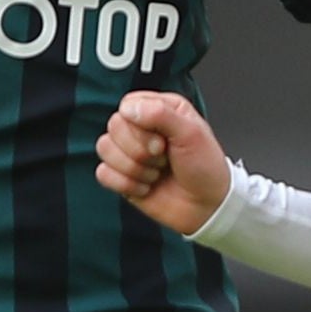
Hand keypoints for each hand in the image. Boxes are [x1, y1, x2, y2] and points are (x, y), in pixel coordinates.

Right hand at [94, 91, 232, 234]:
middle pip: (114, 127)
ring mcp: (129, 152)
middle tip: (163, 159)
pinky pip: (103, 173)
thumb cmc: (206, 167)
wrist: (207, 206)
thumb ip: (161, 114)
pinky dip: (126, 184)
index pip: (128, 105)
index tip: (162, 143)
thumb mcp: (192, 133)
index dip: (139, 126)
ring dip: (134, 168)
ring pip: (104, 149)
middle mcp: (141, 128)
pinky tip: (146, 187)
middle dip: (139, 151)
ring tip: (156, 173)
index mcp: (159, 109)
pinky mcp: (122, 175)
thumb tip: (128, 109)